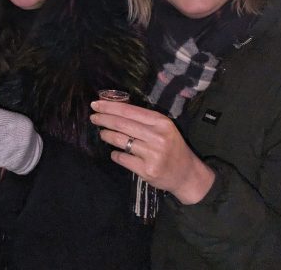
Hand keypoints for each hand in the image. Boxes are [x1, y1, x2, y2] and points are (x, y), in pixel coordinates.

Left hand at [89, 100, 215, 203]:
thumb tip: (113, 109)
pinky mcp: (147, 170)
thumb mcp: (163, 128)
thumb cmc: (172, 147)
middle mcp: (158, 136)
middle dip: (104, 119)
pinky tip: (115, 153)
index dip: (110, 107)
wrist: (187, 175)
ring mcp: (153, 154)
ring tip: (103, 134)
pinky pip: (122, 158)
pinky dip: (115, 155)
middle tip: (93, 118)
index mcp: (161, 122)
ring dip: (107, 136)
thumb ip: (143, 120)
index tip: (96, 104)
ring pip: (120, 141)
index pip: (129, 111)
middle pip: (122, 124)